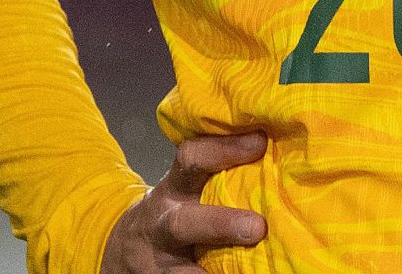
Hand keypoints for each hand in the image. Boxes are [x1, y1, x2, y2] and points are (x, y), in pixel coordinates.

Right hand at [98, 131, 268, 271]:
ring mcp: (159, 262)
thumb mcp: (184, 188)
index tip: (260, 141)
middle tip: (257, 227)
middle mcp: (162, 224)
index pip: (191, 160)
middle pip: (183, 225)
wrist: (126, 249)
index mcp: (173, 189)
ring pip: (182, 271)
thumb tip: (275, 151)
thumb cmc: (174, 212)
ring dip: (217, 272)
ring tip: (249, 270)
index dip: (223, 149)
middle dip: (220, 225)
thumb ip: (218, 175)